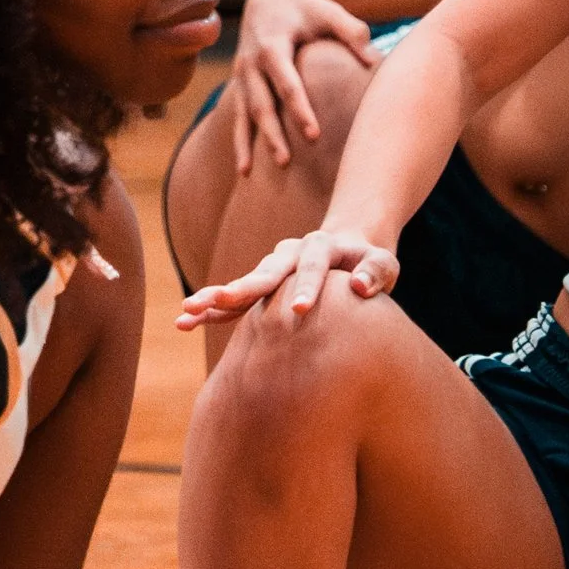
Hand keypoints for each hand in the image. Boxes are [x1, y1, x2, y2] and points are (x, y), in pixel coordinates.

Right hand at [177, 227, 399, 328]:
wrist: (348, 250)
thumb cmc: (369, 262)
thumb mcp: (382, 261)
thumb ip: (376, 271)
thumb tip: (361, 288)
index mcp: (318, 246)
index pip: (311, 266)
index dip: (306, 286)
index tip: (302, 310)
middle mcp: (288, 254)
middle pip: (264, 272)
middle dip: (242, 288)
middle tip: (223, 300)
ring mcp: (271, 269)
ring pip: (241, 285)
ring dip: (214, 298)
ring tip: (187, 311)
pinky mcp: (262, 288)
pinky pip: (234, 302)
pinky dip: (212, 311)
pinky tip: (186, 323)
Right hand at [227, 0, 372, 173]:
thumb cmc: (308, 6)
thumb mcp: (329, 11)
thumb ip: (352, 31)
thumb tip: (373, 60)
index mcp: (272, 45)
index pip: (286, 83)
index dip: (298, 109)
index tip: (313, 134)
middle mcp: (251, 62)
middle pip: (261, 104)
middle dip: (272, 133)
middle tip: (286, 161)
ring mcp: (242, 75)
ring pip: (246, 115)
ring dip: (253, 143)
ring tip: (259, 170)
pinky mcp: (241, 85)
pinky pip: (238, 118)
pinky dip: (240, 144)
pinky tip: (245, 171)